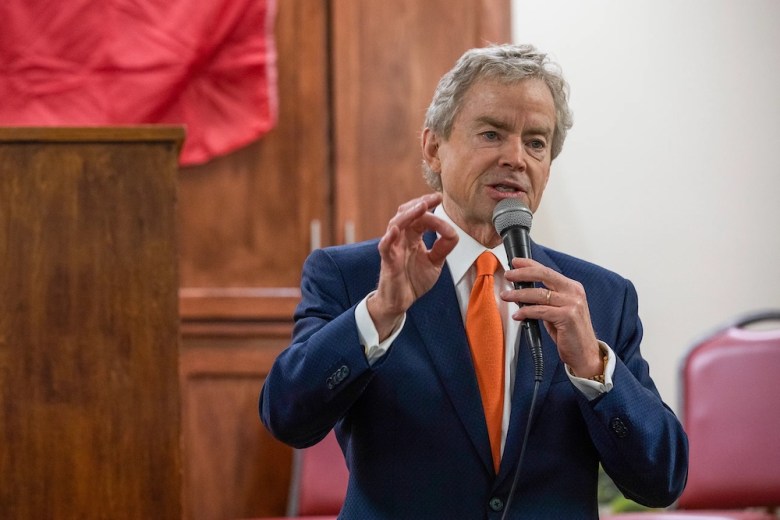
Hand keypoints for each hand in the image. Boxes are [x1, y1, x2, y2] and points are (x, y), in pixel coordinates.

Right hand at [367, 193, 457, 340]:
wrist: (401, 302)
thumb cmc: (413, 280)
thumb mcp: (435, 262)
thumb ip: (443, 247)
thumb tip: (453, 232)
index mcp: (412, 237)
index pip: (420, 217)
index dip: (429, 207)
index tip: (439, 198)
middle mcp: (401, 239)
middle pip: (406, 214)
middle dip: (419, 204)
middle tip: (433, 197)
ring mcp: (393, 249)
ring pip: (396, 225)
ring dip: (408, 215)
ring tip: (420, 207)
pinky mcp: (388, 262)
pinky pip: (385, 247)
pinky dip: (388, 238)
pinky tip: (395, 230)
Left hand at [501, 258, 602, 377]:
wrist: (585, 353)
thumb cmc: (570, 333)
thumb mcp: (559, 311)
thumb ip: (546, 300)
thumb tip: (523, 292)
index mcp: (572, 287)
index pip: (548, 271)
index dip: (530, 264)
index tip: (515, 262)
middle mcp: (574, 292)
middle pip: (544, 275)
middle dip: (522, 274)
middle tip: (508, 275)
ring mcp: (572, 304)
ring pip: (539, 294)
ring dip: (519, 294)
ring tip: (506, 296)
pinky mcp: (567, 317)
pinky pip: (540, 311)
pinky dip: (526, 312)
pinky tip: (517, 314)